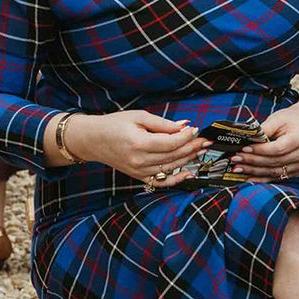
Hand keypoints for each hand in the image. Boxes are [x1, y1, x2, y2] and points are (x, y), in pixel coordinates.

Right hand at [67, 111, 211, 185]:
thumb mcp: (138, 117)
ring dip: (188, 160)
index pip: (170, 142)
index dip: (186, 137)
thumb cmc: (114, 125)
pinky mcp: (139, 177)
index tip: (196, 130)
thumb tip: (184, 125)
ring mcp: (140, 171)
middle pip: (173, 156)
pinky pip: (162, 182)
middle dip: (192, 148)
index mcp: (138, 143)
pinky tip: (189, 173)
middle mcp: (140, 160)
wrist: (93, 140)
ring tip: (200, 151)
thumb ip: (162, 123)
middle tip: (205, 141)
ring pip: (171, 167)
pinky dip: (177, 179)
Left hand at [229, 106, 298, 181]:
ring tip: (238, 168)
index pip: (277, 149)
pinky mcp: (295, 172)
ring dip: (254, 171)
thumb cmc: (289, 120)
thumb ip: (263, 129)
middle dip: (253, 161)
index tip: (244, 149)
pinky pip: (276, 177)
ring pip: (274, 172)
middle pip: (274, 162)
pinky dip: (261, 178)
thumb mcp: (277, 119)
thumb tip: (247, 139)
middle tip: (235, 159)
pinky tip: (248, 177)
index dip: (260, 150)